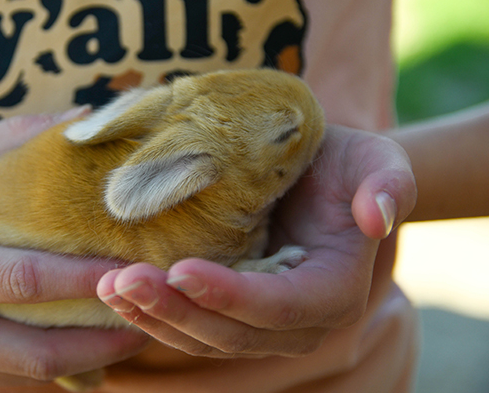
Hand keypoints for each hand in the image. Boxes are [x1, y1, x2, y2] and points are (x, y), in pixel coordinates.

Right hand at [0, 110, 147, 389]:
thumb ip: (15, 138)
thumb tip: (89, 115)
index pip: (25, 281)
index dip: (87, 280)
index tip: (140, 268)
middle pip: (36, 352)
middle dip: (105, 340)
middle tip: (153, 316)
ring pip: (27, 380)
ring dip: (87, 362)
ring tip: (132, 331)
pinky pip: (5, 386)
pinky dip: (51, 372)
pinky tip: (86, 347)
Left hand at [96, 124, 415, 357]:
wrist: (313, 174)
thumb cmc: (341, 164)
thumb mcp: (375, 158)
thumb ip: (388, 182)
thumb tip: (376, 216)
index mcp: (333, 290)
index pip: (281, 306)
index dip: (231, 296)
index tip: (180, 269)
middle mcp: (295, 320)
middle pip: (232, 333)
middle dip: (176, 311)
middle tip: (122, 280)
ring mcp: (256, 321)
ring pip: (202, 337)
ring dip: (153, 318)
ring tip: (108, 286)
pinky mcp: (225, 309)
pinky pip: (188, 324)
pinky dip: (151, 314)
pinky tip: (114, 291)